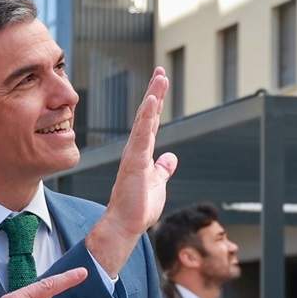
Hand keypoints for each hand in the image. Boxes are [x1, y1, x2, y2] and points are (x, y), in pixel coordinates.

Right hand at [87, 68, 176, 273]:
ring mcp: (134, 155)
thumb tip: (171, 158)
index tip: (160, 82)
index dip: (156, 102)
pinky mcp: (135, 163)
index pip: (151, 122)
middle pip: (147, 115)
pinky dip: (146, 117)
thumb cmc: (138, 207)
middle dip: (154, 92)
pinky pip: (142, 135)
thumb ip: (163, 169)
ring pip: (144, 120)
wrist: (125, 225)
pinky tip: (152, 101)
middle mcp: (136, 150)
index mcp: (142, 153)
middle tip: (161, 71)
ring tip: (159, 78)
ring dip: (152, 98)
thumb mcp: (158, 183)